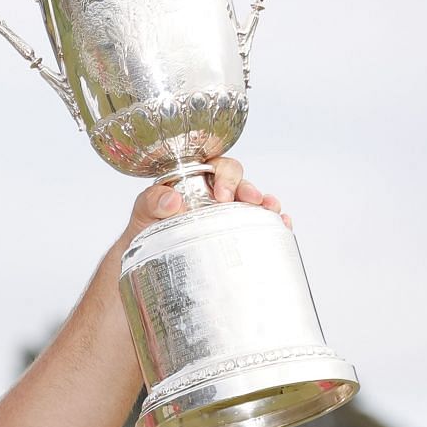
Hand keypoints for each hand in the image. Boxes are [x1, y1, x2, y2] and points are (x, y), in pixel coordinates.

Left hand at [130, 156, 291, 230]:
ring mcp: (228, 212)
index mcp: (195, 179)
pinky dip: (275, 222)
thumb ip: (151, 201)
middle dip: (248, 188)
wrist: (150, 260)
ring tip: (272, 210)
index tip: (221, 195)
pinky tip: (283, 224)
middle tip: (250, 201)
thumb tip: (173, 200)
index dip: (224, 175)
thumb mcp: (143, 212)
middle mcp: (215, 192)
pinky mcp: (237, 231)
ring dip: (267, 203)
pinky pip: (261, 223)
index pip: (216, 166)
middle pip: (240, 181)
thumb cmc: (147, 229)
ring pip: (254, 201)